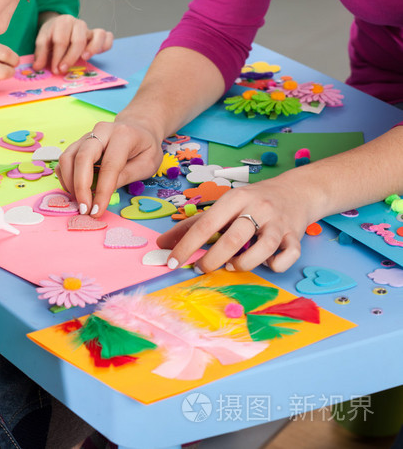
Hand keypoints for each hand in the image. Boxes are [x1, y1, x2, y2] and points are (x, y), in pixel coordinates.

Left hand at [32, 14, 112, 73]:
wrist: (59, 25)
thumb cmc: (52, 35)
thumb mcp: (43, 41)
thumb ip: (41, 53)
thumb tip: (38, 67)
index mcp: (63, 22)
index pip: (61, 40)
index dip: (57, 56)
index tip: (55, 69)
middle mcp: (78, 23)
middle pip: (78, 40)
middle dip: (70, 57)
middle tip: (63, 70)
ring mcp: (89, 29)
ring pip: (97, 35)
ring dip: (92, 48)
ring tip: (84, 59)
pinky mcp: (98, 35)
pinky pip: (107, 37)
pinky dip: (106, 45)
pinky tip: (97, 55)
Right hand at [56, 120, 162, 216]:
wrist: (138, 128)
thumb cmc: (145, 147)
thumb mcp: (148, 164)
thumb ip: (127, 176)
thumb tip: (103, 193)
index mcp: (123, 135)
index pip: (109, 165)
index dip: (102, 191)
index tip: (97, 211)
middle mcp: (101, 131)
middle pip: (82, 158)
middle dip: (80, 188)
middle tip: (84, 209)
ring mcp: (86, 136)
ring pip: (67, 158)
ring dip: (70, 184)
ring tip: (81, 201)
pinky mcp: (77, 143)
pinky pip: (64, 161)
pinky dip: (66, 178)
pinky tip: (76, 191)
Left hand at [157, 175, 312, 273]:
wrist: (296, 191)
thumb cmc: (252, 201)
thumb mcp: (223, 206)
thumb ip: (193, 224)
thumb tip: (162, 243)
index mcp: (234, 198)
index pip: (205, 225)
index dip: (186, 246)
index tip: (172, 262)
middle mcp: (257, 208)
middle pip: (233, 239)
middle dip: (212, 260)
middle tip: (201, 268)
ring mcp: (278, 222)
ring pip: (262, 249)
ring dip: (243, 264)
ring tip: (232, 265)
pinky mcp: (295, 236)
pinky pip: (288, 256)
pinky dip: (276, 264)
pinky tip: (267, 263)